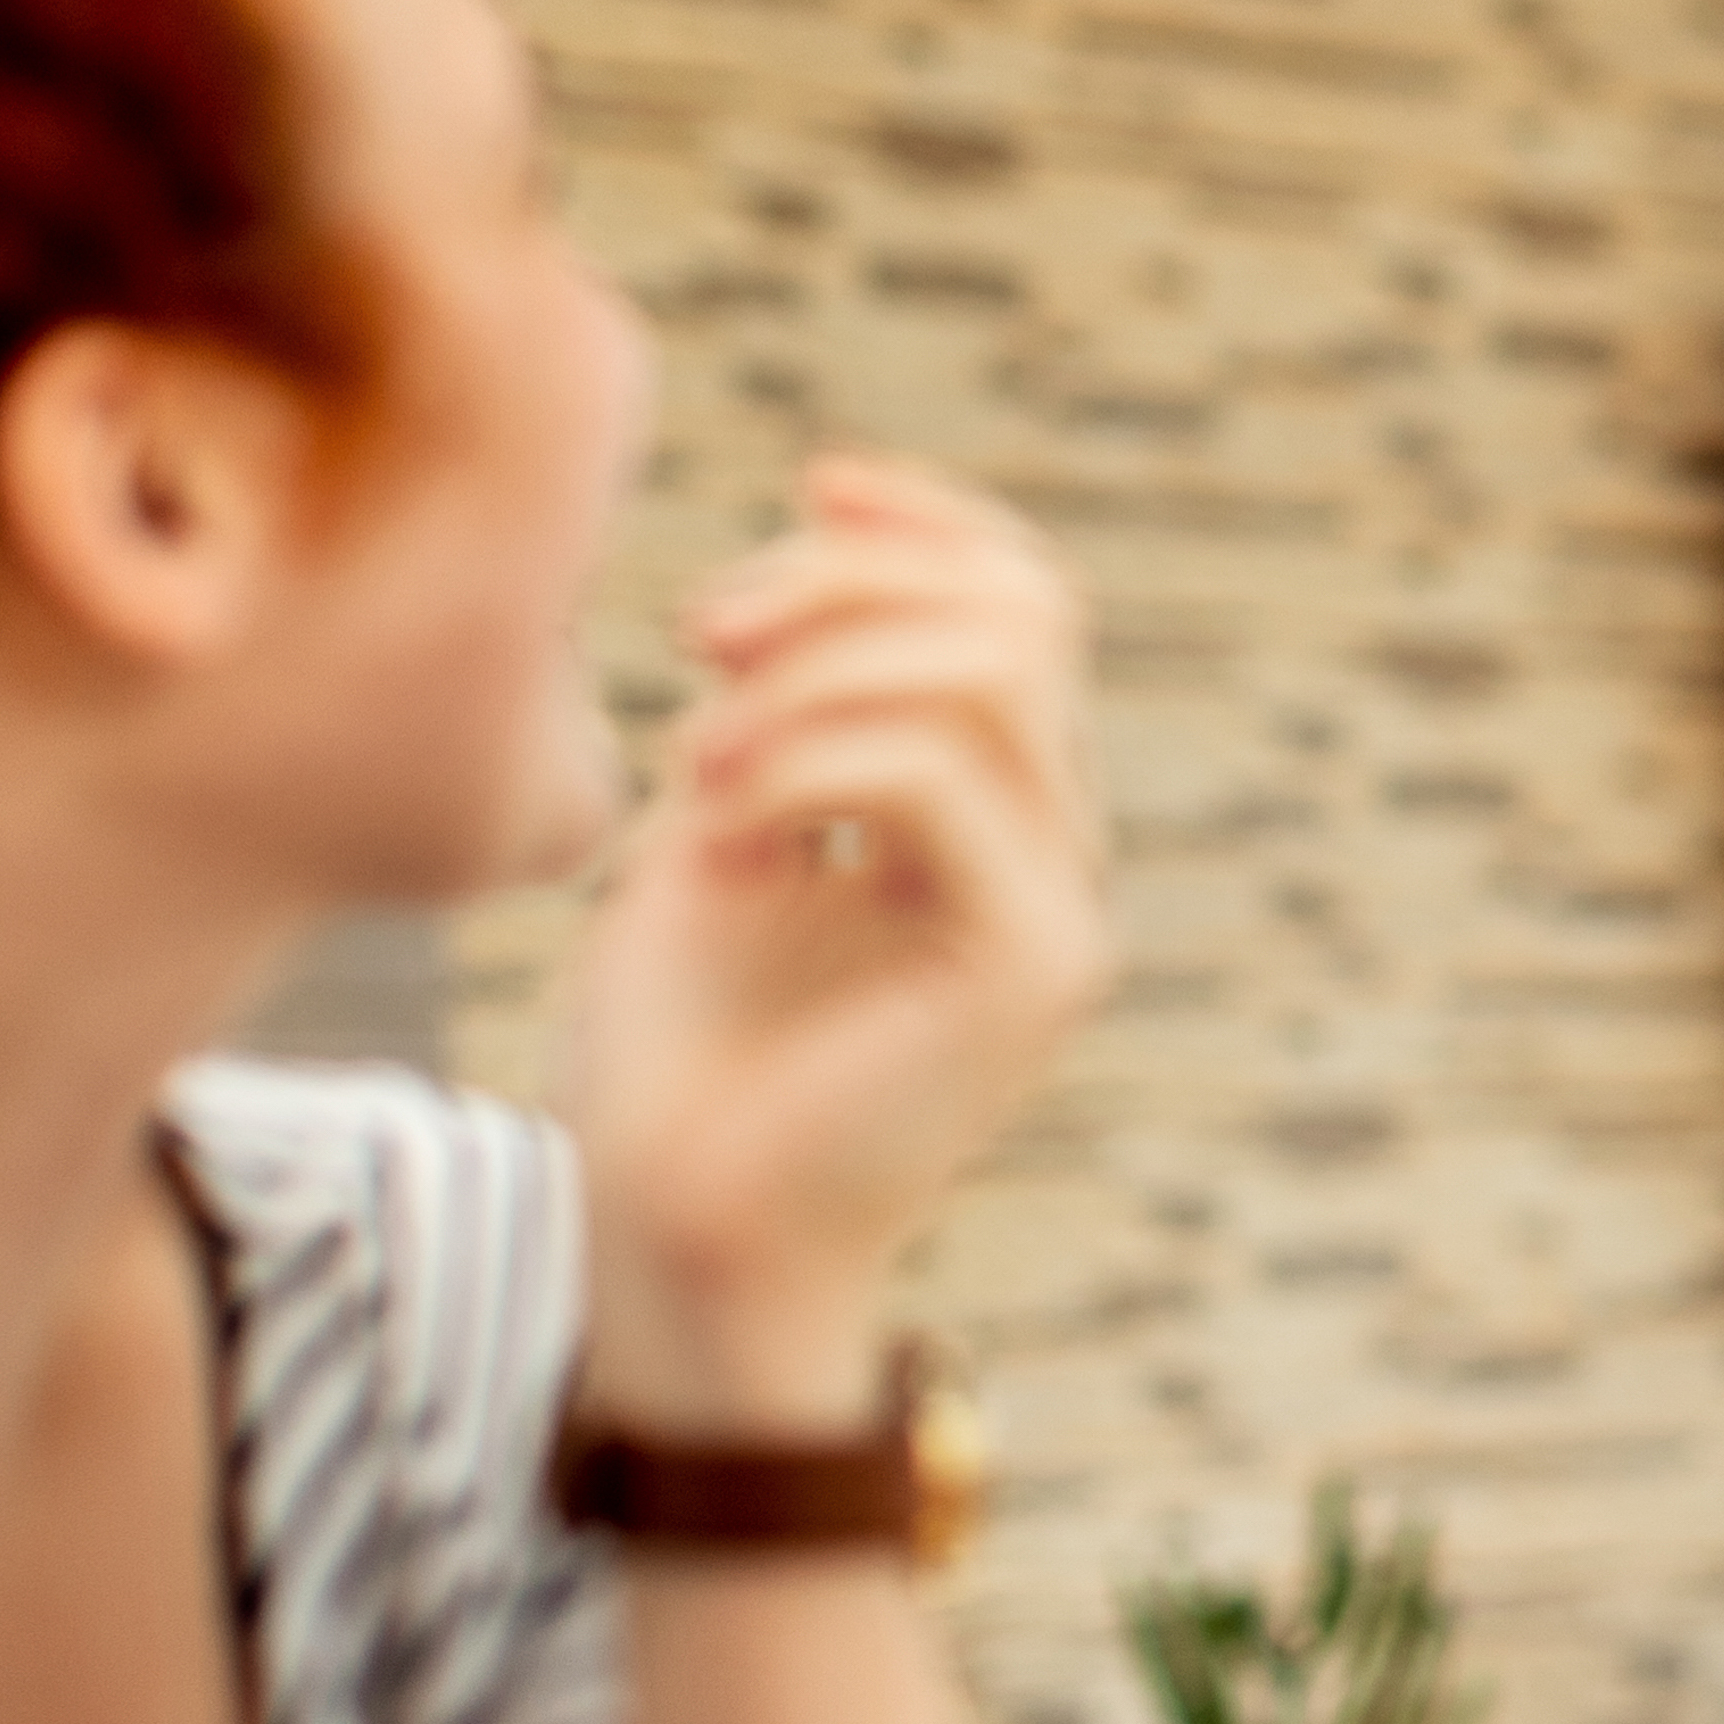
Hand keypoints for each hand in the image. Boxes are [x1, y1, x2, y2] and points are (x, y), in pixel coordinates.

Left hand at [565, 457, 1114, 1432]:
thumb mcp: (719, 822)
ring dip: (813, 676)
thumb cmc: (671, 1055)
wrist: (663, 1239)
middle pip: (1021, 610)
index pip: (1026, 600)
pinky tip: (717, 832)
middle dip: (847, 584)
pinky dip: (806, 765)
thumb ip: (787, 700)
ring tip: (695, 760)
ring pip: (990, 673)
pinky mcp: (1031, 967)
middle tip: (697, 635)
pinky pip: (941, 778)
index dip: (929, 520)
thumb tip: (826, 535)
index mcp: (997, 811)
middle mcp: (1056, 848)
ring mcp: (1060, 909)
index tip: (808, 484)